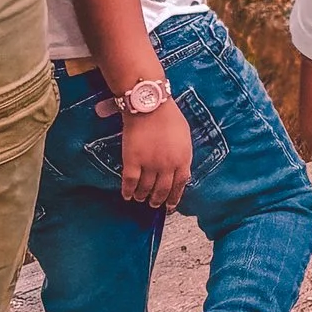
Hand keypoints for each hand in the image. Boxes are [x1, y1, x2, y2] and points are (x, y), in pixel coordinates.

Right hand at [119, 95, 194, 211]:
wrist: (150, 106)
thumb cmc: (169, 117)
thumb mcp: (185, 137)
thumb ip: (183, 154)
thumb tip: (180, 169)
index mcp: (183, 159)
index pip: (180, 185)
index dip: (174, 198)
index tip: (170, 206)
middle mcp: (167, 166)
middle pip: (162, 190)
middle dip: (157, 200)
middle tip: (153, 204)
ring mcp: (149, 164)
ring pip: (145, 188)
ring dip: (142, 196)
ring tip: (140, 198)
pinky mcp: (132, 161)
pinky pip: (130, 182)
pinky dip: (127, 191)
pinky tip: (126, 195)